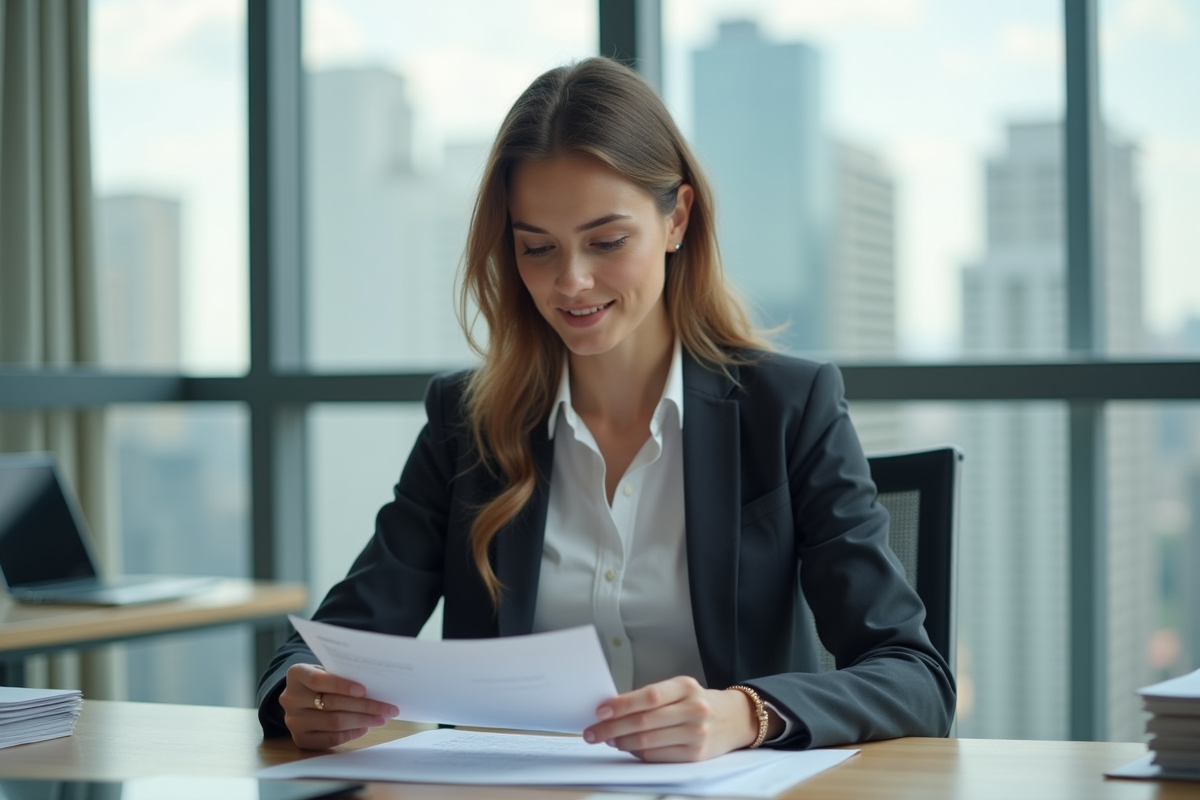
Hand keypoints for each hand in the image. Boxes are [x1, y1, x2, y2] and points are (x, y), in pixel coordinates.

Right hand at [279, 663, 398, 749]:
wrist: (299, 696)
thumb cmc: (321, 680)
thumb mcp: (325, 670)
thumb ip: (342, 675)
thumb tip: (377, 686)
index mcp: (296, 675)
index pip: (319, 680)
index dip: (342, 685)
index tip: (364, 690)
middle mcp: (290, 698)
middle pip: (331, 704)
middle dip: (364, 706)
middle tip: (387, 708)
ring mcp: (293, 721)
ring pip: (333, 723)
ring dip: (362, 721)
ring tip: (381, 718)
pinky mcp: (299, 738)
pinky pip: (329, 739)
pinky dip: (350, 734)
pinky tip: (364, 728)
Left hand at [582, 676, 771, 761]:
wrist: (735, 719)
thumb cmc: (700, 702)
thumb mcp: (681, 690)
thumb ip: (652, 697)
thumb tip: (613, 709)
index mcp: (686, 686)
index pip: (649, 696)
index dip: (622, 704)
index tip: (600, 710)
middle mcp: (693, 709)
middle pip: (644, 721)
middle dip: (612, 728)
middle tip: (593, 731)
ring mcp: (696, 734)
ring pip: (648, 741)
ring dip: (621, 742)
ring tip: (607, 739)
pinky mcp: (695, 755)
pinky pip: (657, 756)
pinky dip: (637, 753)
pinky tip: (627, 748)